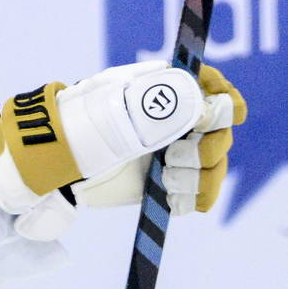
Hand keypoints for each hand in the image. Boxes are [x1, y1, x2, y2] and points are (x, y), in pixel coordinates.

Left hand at [78, 64, 246, 213]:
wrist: (63, 163)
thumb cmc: (85, 123)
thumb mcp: (120, 106)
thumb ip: (163, 104)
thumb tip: (208, 105)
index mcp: (169, 94)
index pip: (217, 92)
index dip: (225, 102)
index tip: (213, 115)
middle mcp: (179, 123)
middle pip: (222, 134)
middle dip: (206, 148)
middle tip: (174, 155)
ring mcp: (176, 154)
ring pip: (215, 166)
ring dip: (197, 175)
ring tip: (166, 177)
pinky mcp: (170, 183)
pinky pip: (201, 194)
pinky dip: (192, 197)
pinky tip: (169, 194)